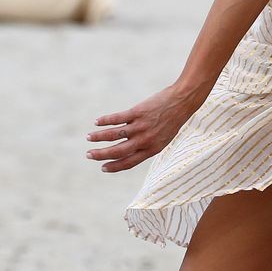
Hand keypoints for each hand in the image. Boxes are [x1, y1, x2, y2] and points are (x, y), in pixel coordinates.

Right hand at [87, 81, 203, 172]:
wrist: (182, 102)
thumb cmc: (173, 120)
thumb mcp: (163, 138)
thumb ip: (148, 145)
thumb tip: (131, 150)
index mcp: (152, 149)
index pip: (129, 162)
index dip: (114, 167)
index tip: (103, 168)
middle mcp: (145, 140)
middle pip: (118, 151)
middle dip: (101, 155)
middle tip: (89, 155)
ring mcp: (140, 126)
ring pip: (114, 135)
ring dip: (99, 137)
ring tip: (89, 138)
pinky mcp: (137, 112)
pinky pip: (117, 118)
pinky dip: (105, 121)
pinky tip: (96, 122)